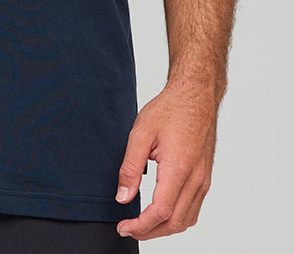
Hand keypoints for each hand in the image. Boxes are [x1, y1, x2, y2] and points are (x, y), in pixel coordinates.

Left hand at [115, 82, 216, 240]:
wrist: (195, 96)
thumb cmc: (169, 109)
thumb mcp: (140, 132)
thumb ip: (130, 167)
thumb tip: (122, 197)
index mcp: (178, 168)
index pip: (161, 212)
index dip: (141, 226)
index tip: (124, 227)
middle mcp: (196, 179)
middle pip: (175, 223)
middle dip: (150, 232)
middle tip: (129, 228)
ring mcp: (203, 180)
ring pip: (187, 220)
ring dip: (164, 229)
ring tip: (142, 225)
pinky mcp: (205, 178)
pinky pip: (194, 208)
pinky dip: (178, 218)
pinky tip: (162, 213)